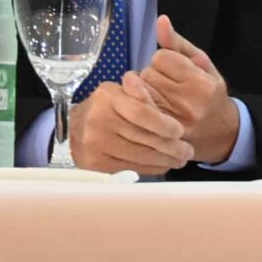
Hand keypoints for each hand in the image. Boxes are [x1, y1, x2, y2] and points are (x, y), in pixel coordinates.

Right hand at [69, 77, 193, 175]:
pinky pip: (129, 168)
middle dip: (171, 147)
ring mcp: (95, 144)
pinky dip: (150, 169)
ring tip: (179, 160)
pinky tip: (161, 166)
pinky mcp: (94, 164)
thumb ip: (140, 94)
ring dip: (164, 160)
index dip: (164, 124)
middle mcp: (99, 121)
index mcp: (108, 98)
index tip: (180, 131)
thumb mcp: (120, 92)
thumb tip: (160, 99)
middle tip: (188, 152)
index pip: (141, 113)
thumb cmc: (106, 107)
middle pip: (143, 138)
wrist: (74, 127)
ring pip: (139, 156)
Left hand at [131, 15, 239, 164]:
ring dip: (144, 90)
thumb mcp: (202, 63)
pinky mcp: (160, 135)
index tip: (172, 69)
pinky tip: (147, 107)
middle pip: (147, 74)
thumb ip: (178, 43)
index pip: (161, 57)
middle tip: (165, 84)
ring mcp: (172, 122)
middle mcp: (187, 104)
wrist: (220, 133)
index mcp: (201, 84)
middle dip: (153, 75)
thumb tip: (161, 20)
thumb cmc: (209, 92)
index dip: (164, 60)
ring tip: (159, 96)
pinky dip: (138, 105)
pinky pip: (136, 110)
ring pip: (139, 91)